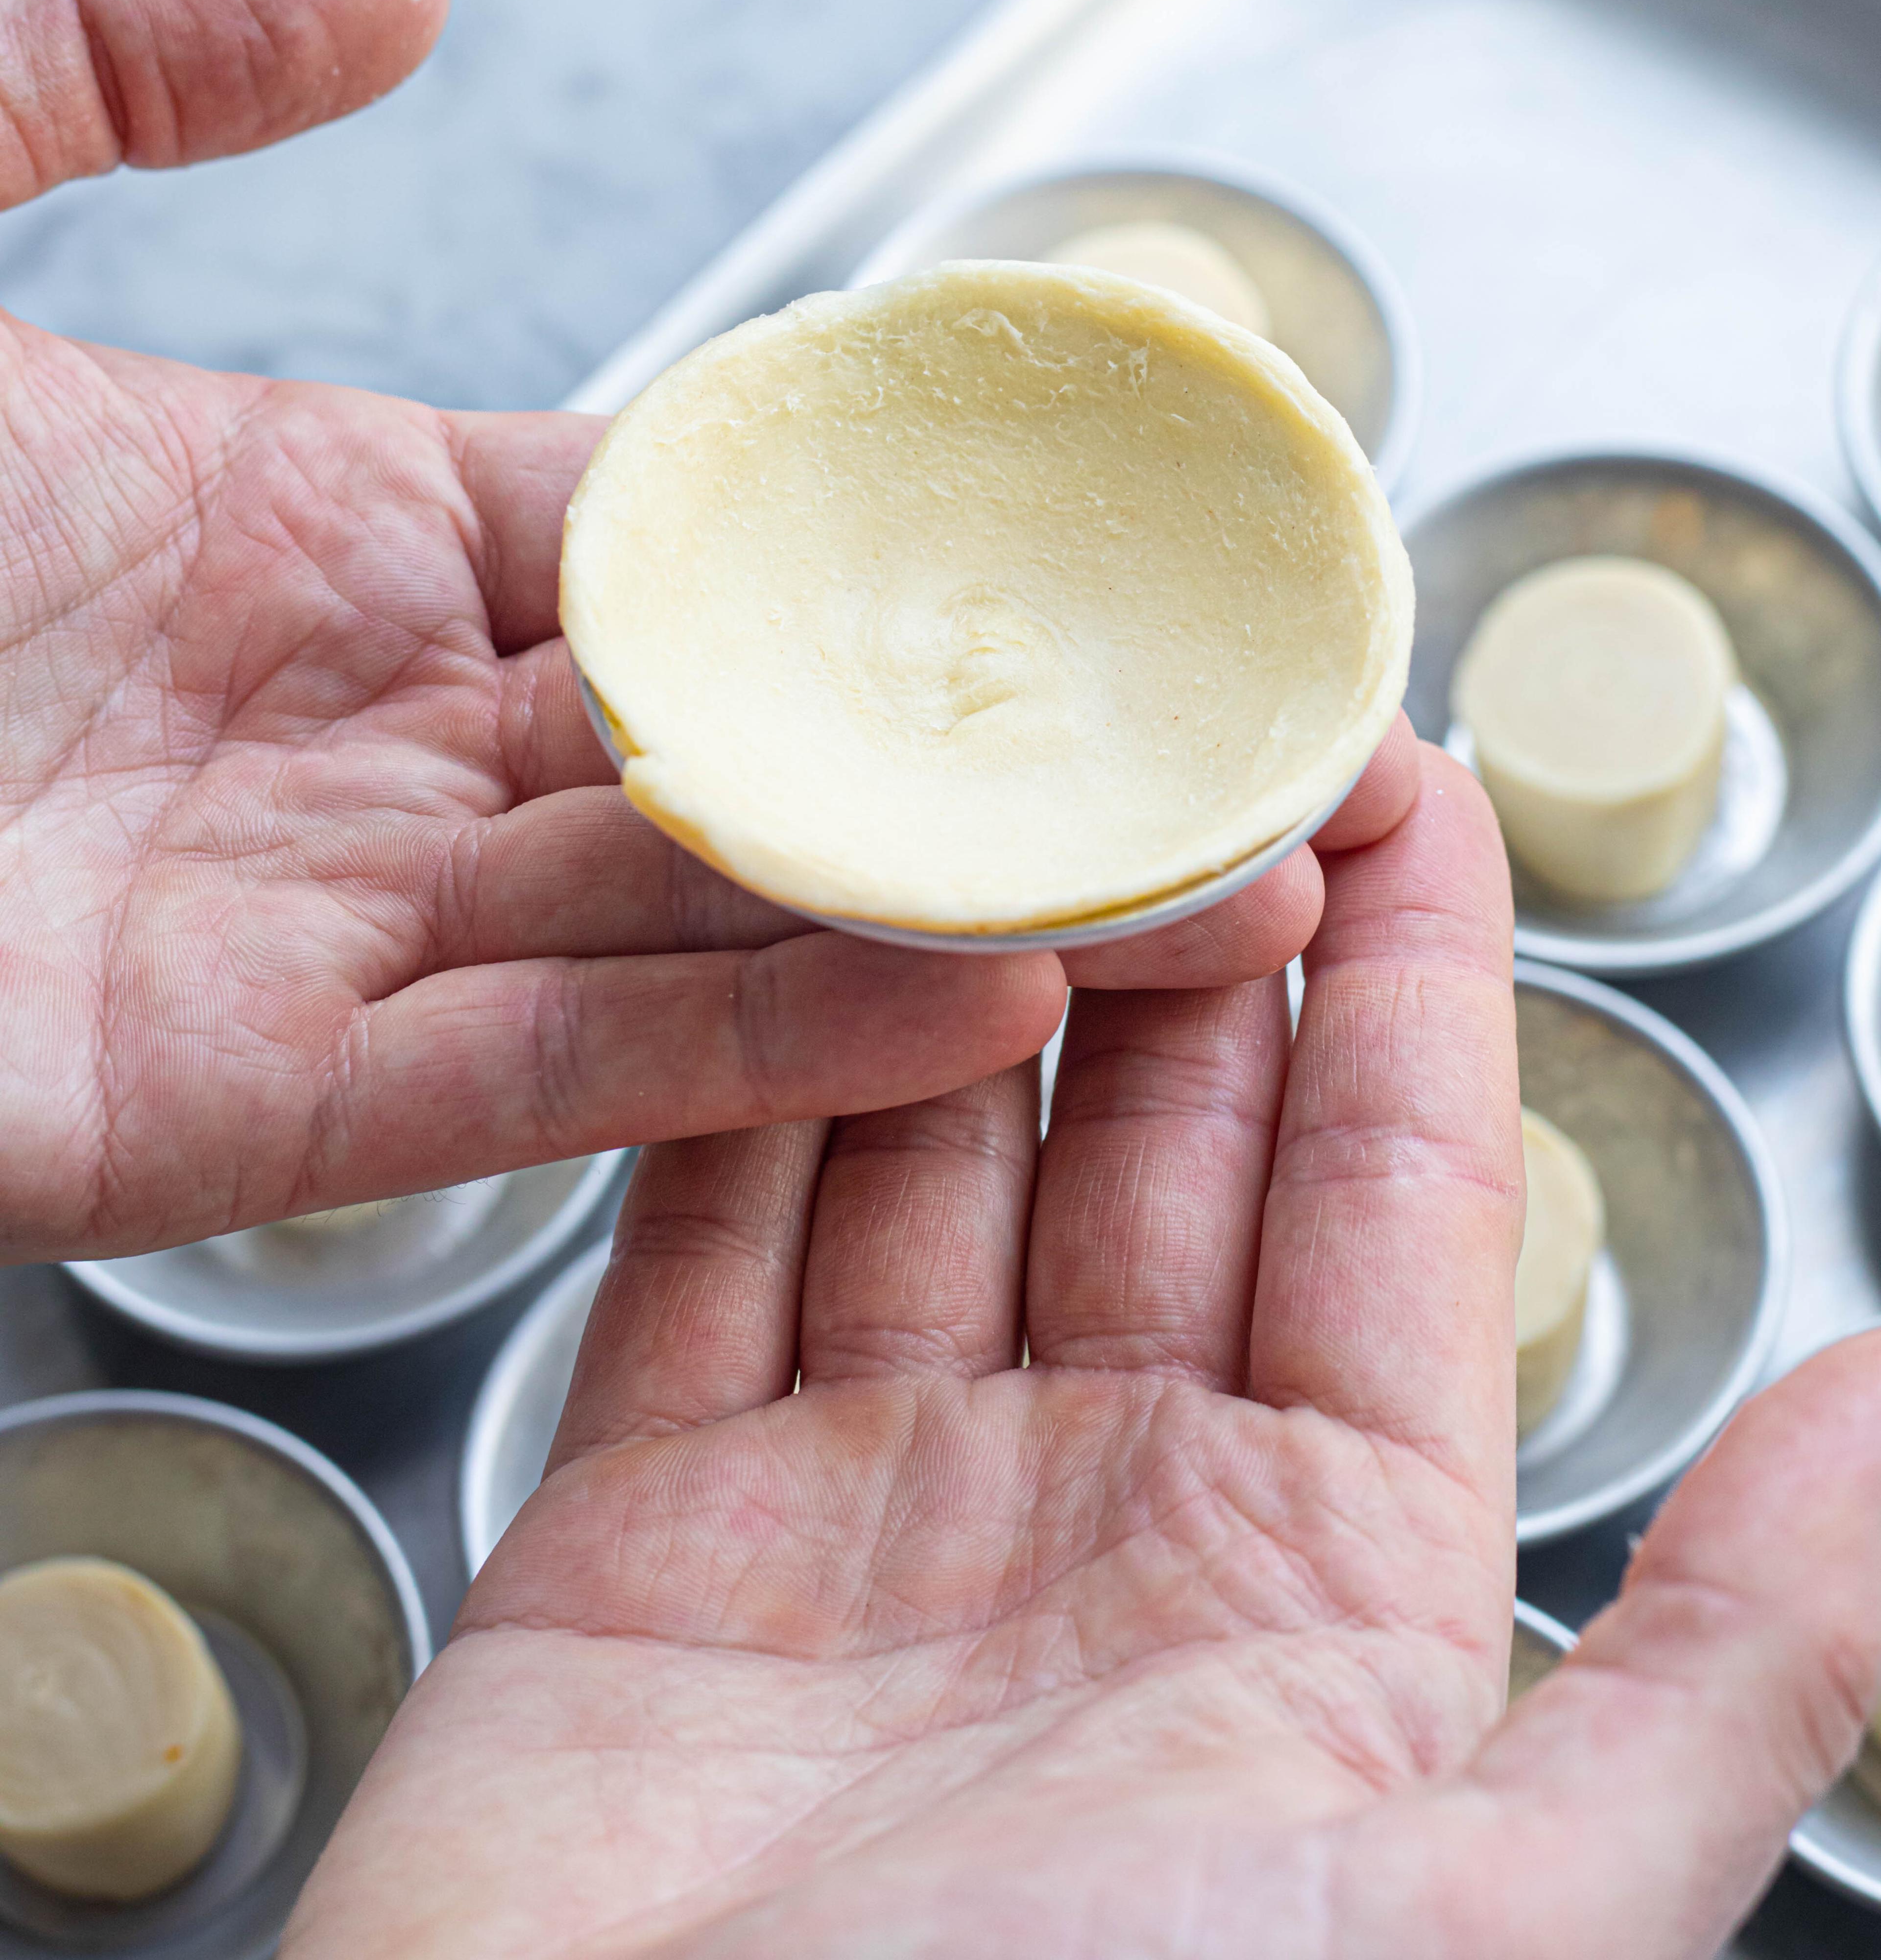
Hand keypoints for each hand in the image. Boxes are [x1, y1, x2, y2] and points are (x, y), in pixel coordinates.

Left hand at [0, 0, 1391, 1261]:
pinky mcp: (253, 1104)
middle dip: (1010, 780)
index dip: (904, 564)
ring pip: (696, 941)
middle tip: (1256, 773)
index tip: (1112, 568)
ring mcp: (334, 937)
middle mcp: (383, 752)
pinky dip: (760, 1055)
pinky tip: (980, 1011)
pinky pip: (550, 1082)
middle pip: (753, 768)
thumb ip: (134, 69)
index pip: (692, 557)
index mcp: (346, 552)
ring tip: (1211, 911)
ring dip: (963, 933)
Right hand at [287, 750, 1880, 1958]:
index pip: (1383, 1187)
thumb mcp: (1481, 1915)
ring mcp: (858, 1503)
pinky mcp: (639, 1520)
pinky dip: (734, 1084)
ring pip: (924, 1145)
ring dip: (955, 964)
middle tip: (1181, 710)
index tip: (1397, 779)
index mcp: (1310, 1574)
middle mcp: (1095, 1509)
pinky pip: (702, 1237)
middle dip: (1179, 916)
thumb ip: (1725, 1667)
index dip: (1404, 974)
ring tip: (980, 767)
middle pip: (1152, 1129)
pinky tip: (769, 941)